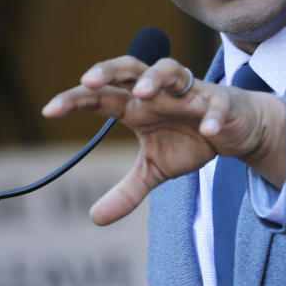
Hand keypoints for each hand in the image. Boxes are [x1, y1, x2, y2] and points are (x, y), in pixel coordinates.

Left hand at [42, 55, 285, 224]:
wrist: (236, 130)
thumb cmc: (191, 138)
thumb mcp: (156, 169)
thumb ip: (127, 190)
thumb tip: (94, 218)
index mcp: (139, 105)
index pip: (103, 95)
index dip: (76, 99)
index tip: (49, 111)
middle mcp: (161, 92)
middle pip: (131, 67)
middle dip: (110, 69)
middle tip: (90, 80)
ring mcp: (191, 93)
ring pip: (172, 70)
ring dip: (157, 78)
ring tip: (144, 92)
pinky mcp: (221, 102)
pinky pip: (216, 105)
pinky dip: (212, 116)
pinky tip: (207, 131)